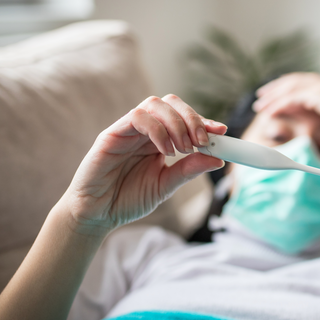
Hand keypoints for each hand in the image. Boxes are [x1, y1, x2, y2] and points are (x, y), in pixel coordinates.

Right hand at [59, 94, 226, 235]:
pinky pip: (137, 117)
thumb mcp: (166, 185)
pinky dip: (157, 130)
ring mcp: (127, 129)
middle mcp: (144, 130)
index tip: (221, 132)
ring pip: (155, 105)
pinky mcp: (111, 134)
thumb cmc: (127, 199)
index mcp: (158, 139)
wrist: (97, 215)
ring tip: (184, 148)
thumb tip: (218, 159)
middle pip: (171, 103)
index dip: (204, 121)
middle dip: (192, 118)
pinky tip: (166, 151)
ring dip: (176, 123)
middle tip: (203, 141)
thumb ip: (188, 170)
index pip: (183, 118)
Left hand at [253, 72, 319, 148]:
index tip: (272, 94)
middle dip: (274, 88)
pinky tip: (270, 111)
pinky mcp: (318, 95)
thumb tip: (314, 129)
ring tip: (260, 104)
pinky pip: (293, 98)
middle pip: (292, 81)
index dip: (285, 87)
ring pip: (290, 87)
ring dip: (273, 96)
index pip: (301, 82)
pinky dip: (280, 105)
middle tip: (260, 96)